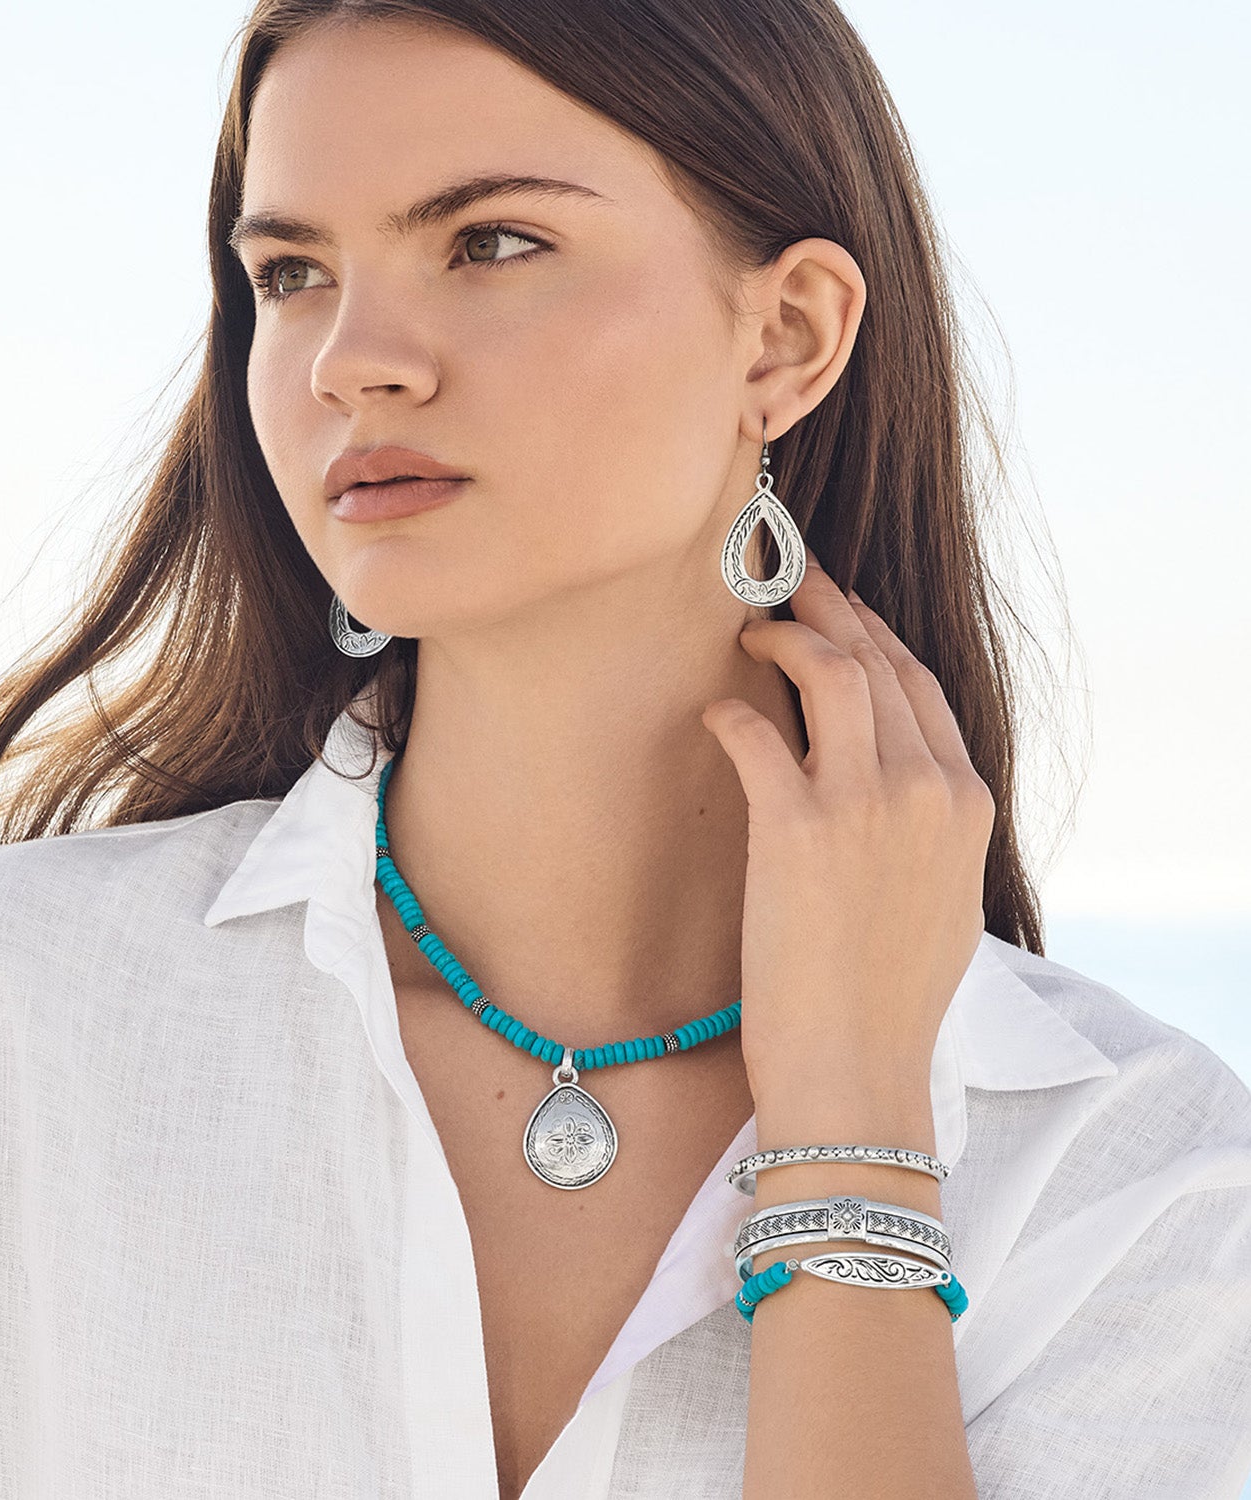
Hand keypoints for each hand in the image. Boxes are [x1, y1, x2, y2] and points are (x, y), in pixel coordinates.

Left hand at [701, 550, 995, 1113]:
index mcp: (966, 801)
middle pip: (877, 660)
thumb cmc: (891, 996)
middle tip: (788, 581)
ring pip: (831, 673)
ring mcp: (866, 804)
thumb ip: (933, 828)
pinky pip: (754, 735)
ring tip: (748, 632)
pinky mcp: (797, 828)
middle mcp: (927, 788)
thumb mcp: (946, 898)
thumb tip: (900, 787)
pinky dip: (729, 714)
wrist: (857, 1068)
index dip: (874, 633)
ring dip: (785, 638)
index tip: (840, 610)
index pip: (920, 684)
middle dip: (830, 607)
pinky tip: (713, 715)